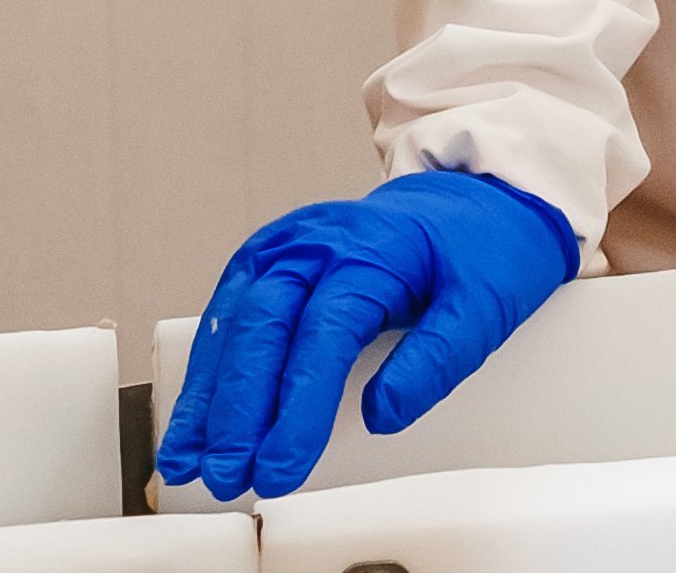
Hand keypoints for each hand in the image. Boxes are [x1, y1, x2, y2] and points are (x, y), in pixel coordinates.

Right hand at [153, 169, 578, 499]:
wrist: (480, 197)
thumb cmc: (483, 252)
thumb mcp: (487, 305)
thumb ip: (438, 359)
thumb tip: (380, 417)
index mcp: (372, 250)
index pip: (323, 336)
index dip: (295, 409)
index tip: (279, 468)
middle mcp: (316, 242)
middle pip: (262, 329)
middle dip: (236, 412)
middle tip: (226, 478)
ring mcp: (287, 247)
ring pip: (233, 324)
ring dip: (207, 398)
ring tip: (189, 464)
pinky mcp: (271, 260)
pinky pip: (231, 317)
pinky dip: (210, 372)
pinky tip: (194, 421)